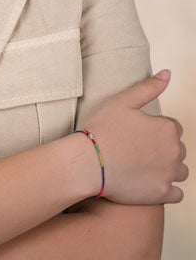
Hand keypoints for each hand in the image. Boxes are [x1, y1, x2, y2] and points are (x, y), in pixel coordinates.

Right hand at [82, 70, 187, 204]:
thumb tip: (168, 73)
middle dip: (161, 148)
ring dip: (166, 168)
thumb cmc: (102, 129)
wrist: (87, 162)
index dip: (153, 129)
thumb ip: (148, 87)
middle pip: (177, 149)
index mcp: (168, 127)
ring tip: (141, 165)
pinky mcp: (163, 194)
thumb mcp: (122, 101)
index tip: (135, 133)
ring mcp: (170, 174)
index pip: (172, 127)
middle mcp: (175, 151)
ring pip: (179, 171)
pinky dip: (166, 188)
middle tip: (134, 149)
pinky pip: (176, 193)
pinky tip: (147, 181)